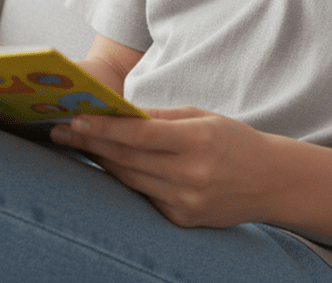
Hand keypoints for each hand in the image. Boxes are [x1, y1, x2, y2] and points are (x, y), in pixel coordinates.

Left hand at [49, 107, 284, 227]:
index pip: (140, 135)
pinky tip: (108, 164)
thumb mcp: (201, 116)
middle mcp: (191, 176)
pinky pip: (144, 196)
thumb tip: (119, 112)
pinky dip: (125, 178)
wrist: (270, 182)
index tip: (75, 119)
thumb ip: (160, 117)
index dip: (104, 128)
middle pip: (128, 159)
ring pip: (130, 180)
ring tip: (76, 144)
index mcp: (198, 141)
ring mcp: (186, 202)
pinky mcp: (182, 219)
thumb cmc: (232, 140)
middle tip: (61, 130)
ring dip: (101, 161)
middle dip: (90, 144)